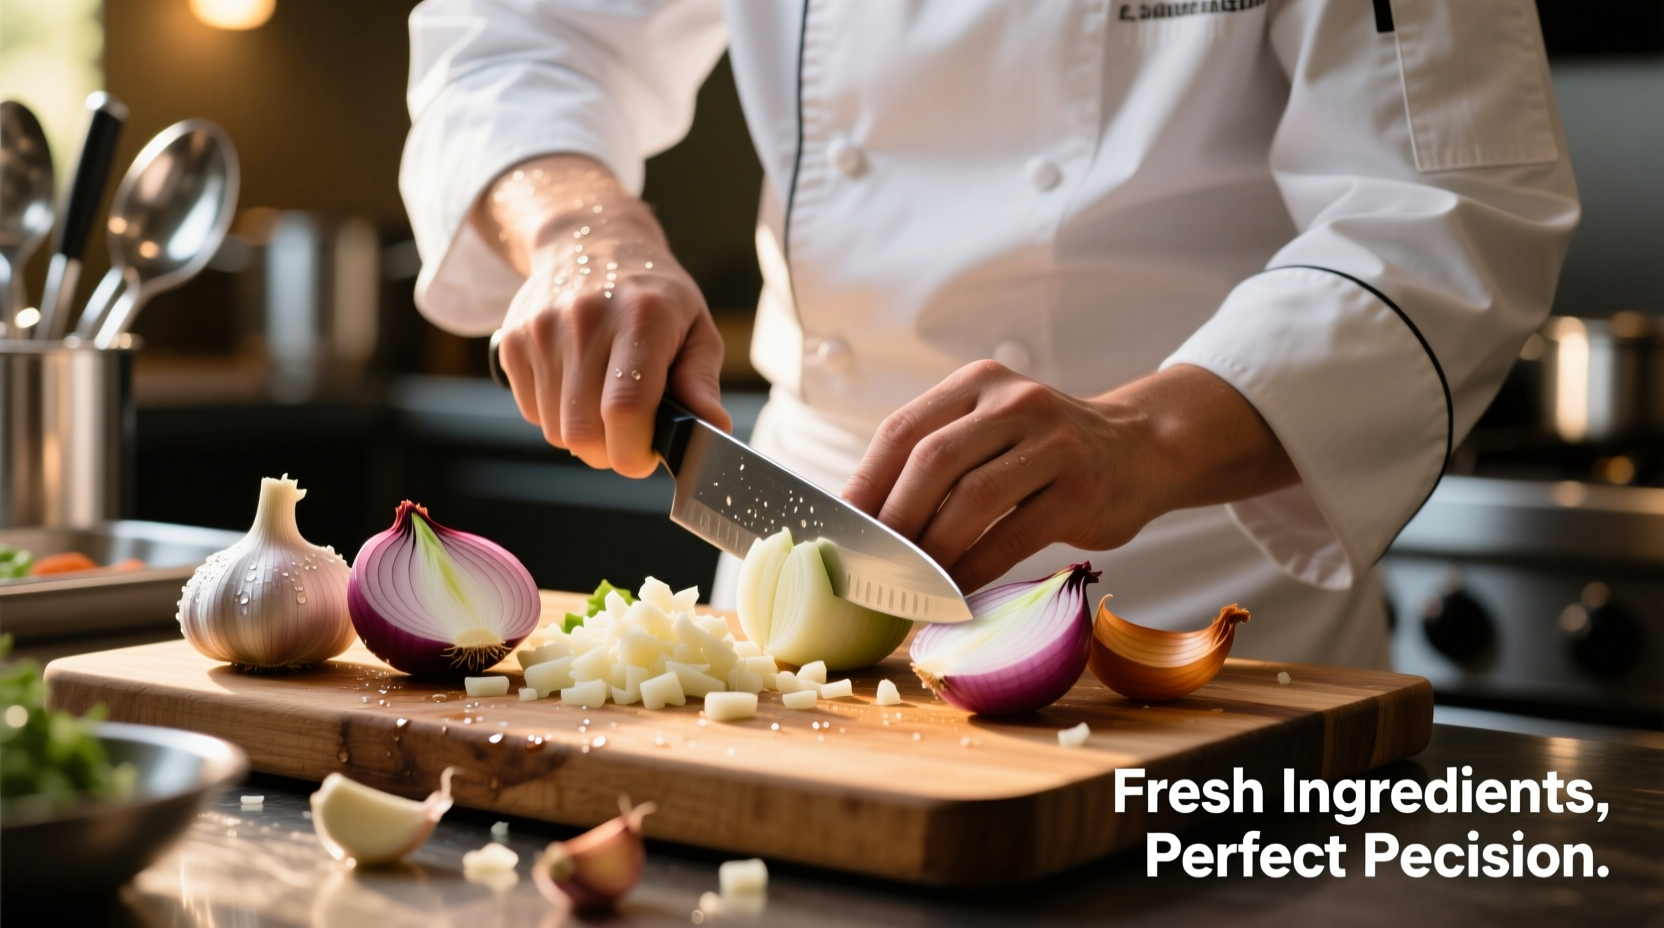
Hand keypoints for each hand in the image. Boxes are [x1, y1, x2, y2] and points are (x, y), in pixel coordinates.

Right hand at [481, 156, 730, 476]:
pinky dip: (556, 416)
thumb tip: (713, 428)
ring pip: (556, 430)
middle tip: (629, 437)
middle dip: (610, 453)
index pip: (625, 409)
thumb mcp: (695, 328)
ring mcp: (541, 329)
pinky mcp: (511, 340)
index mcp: (642, 317)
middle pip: (583, 431)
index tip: (648, 455)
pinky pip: (531, 412)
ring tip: (605, 405)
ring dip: (584, 436)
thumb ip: (701, 381)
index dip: (635, 451)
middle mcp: (585, 320)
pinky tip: (578, 387)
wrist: (591, 242)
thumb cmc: (654, 296)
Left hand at [841, 362, 1299, 591]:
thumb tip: (860, 519)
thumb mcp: (992, 428)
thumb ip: (938, 457)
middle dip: (893, 522)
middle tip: (871, 567)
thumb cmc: (1045, 452)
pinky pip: (1012, 536)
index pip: (903, 431)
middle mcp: (1015, 402)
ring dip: (932, 552)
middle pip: (932, 462)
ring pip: (972, 500)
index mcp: (978, 383)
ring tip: (910, 586)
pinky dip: (975, 570)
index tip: (840, 531)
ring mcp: (1053, 443)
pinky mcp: (1081, 489)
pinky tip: (955, 594)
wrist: (1142, 448)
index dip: (865, 484)